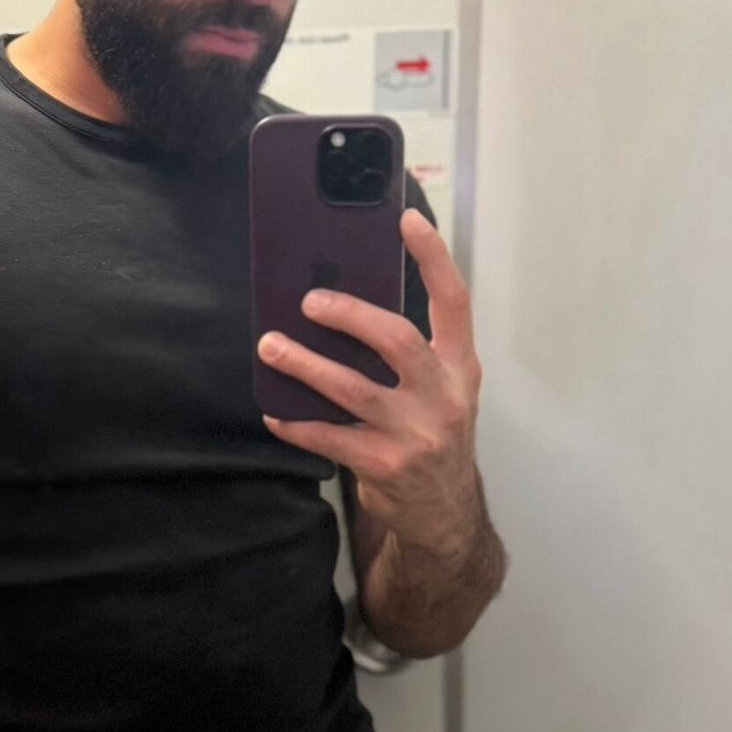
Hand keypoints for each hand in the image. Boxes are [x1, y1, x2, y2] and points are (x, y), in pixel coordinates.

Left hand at [257, 207, 483, 556]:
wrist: (445, 512)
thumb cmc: (432, 436)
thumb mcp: (440, 391)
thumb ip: (409, 355)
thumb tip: (341, 304)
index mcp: (461, 368)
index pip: (454, 302)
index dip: (433, 257)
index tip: (406, 219)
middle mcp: (444, 397)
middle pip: (396, 340)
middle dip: (348, 315)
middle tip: (308, 302)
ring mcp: (416, 434)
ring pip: (353, 388)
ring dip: (305, 365)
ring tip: (270, 346)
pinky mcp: (384, 466)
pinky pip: (329, 437)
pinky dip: (296, 422)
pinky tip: (273, 410)